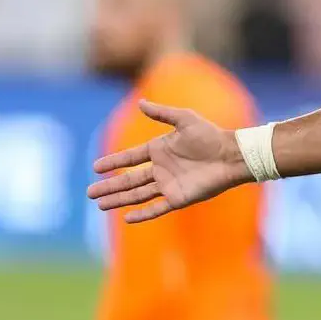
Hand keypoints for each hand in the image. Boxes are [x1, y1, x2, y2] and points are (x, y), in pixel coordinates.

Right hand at [87, 100, 252, 222]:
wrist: (231, 155)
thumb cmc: (210, 135)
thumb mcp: (185, 119)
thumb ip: (162, 113)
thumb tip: (140, 102)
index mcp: (159, 150)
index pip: (130, 158)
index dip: (113, 162)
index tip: (95, 168)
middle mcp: (161, 169)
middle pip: (129, 180)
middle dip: (109, 186)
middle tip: (89, 193)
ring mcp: (169, 185)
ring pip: (138, 195)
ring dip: (119, 199)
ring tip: (100, 204)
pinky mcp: (179, 198)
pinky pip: (156, 208)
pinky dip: (142, 214)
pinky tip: (126, 217)